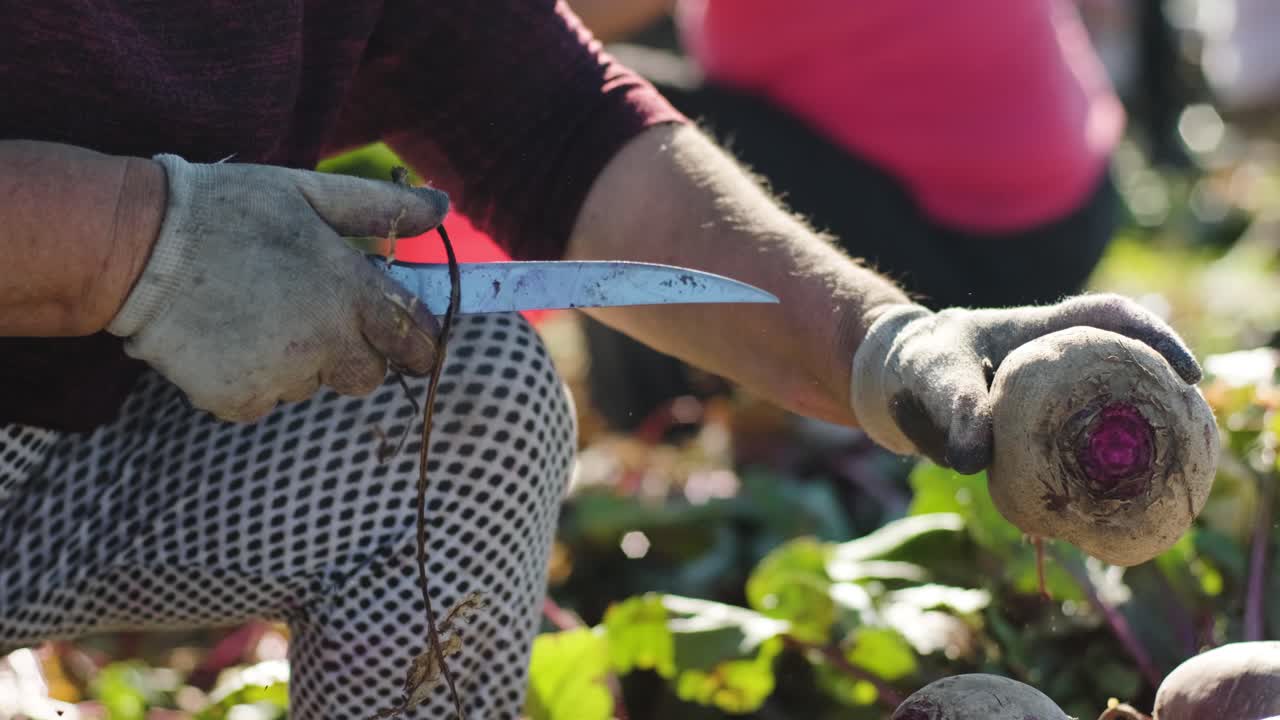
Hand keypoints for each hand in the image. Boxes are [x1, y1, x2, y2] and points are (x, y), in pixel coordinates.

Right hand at [107, 155, 448, 421]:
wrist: (136, 248)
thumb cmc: (227, 210)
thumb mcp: (307, 192)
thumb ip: (380, 208)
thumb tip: (443, 207)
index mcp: (349, 291)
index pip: (413, 337)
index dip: (417, 341)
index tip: (412, 341)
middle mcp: (325, 342)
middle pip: (369, 376)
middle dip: (357, 355)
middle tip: (318, 321)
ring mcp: (282, 376)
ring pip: (313, 385)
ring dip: (299, 362)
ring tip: (256, 314)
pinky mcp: (240, 400)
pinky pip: (265, 400)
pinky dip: (253, 378)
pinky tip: (227, 338)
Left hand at [850, 295, 1201, 472]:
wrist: (896, 386)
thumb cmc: (922, 363)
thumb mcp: (934, 377)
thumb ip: (955, 409)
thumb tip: (970, 461)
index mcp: (1043, 332)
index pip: (1110, 318)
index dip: (1155, 338)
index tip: (1185, 373)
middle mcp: (1059, 365)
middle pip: (1127, 371)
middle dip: (1161, 399)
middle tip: (1188, 437)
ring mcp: (1053, 402)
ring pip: (1107, 417)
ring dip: (1134, 440)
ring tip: (1164, 477)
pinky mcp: (1040, 440)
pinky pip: (1078, 455)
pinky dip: (1094, 476)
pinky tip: (1107, 508)